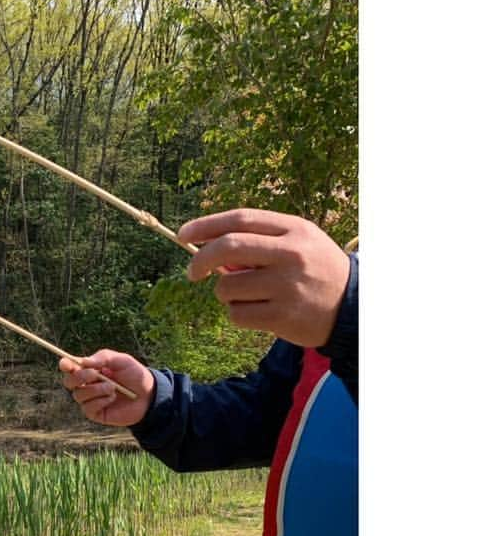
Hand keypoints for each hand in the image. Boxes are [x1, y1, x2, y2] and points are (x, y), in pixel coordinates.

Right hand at [59, 350, 154, 426]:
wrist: (149, 396)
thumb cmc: (135, 376)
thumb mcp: (122, 360)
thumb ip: (103, 358)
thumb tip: (83, 361)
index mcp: (90, 370)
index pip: (70, 367)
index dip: (65, 365)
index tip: (66, 363)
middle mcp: (87, 385)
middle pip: (69, 382)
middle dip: (79, 377)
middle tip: (94, 374)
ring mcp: (90, 400)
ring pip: (79, 395)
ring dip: (95, 390)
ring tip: (113, 388)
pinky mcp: (95, 413)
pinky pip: (87, 408)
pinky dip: (100, 401)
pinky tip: (112, 398)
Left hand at [178, 209, 350, 348]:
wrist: (352, 307)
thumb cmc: (315, 271)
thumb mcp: (297, 244)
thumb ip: (258, 240)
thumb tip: (210, 249)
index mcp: (293, 229)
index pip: (240, 219)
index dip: (206, 225)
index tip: (183, 235)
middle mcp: (291, 254)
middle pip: (228, 247)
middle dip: (200, 260)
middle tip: (192, 273)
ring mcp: (287, 286)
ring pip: (228, 287)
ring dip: (226, 293)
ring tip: (248, 296)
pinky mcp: (283, 316)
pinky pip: (237, 314)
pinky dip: (238, 314)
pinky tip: (259, 312)